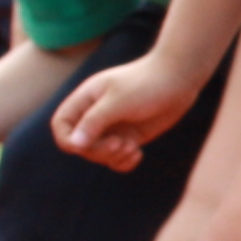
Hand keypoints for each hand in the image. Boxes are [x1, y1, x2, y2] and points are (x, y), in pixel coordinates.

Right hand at [50, 55, 195, 171]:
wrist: (178, 79)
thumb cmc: (147, 84)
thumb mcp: (119, 101)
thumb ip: (95, 122)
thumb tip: (74, 145)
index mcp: (86, 99)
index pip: (62, 126)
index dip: (69, 140)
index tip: (85, 146)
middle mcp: (96, 114)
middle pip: (82, 145)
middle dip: (99, 150)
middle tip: (121, 144)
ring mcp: (113, 126)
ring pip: (100, 154)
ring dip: (114, 157)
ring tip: (132, 147)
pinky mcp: (130, 136)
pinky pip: (117, 158)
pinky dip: (125, 161)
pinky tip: (139, 153)